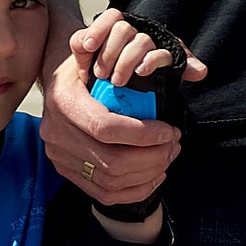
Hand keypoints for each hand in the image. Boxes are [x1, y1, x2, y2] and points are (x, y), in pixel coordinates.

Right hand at [44, 11, 208, 208]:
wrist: (58, 82)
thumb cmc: (88, 66)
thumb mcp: (101, 52)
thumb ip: (131, 61)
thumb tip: (189, 71)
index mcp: (64, 102)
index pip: (106, 128)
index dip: (144, 134)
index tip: (169, 130)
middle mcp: (56, 133)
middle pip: (112, 162)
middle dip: (153, 157)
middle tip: (174, 144)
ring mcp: (59, 157)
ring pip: (111, 182)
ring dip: (149, 173)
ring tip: (168, 156)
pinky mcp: (67, 172)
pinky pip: (105, 194)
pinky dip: (136, 189)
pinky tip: (155, 174)